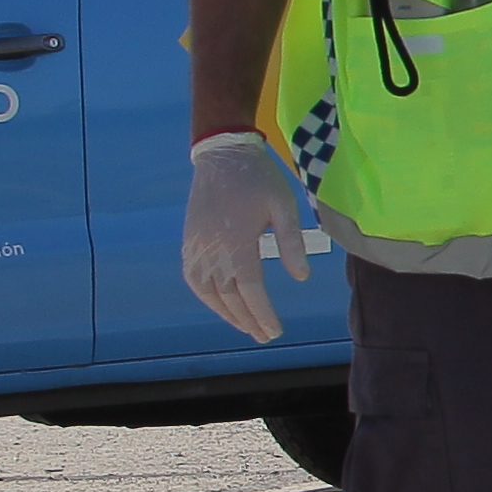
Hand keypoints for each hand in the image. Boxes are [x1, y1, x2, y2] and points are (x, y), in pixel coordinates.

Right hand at [182, 129, 318, 341]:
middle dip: (248, 320)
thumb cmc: (258, 179)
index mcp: (238, 243)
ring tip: (246, 327)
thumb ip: (291, 241)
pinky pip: (194, 279)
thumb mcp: (283, 205)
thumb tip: (301, 277)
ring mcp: (197, 248)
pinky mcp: (189, 243)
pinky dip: (206, 297)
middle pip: (230, 297)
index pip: (251, 290)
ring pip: (209, 293)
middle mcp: (213, 251)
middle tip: (264, 336)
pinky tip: (220, 305)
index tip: (275, 331)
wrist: (222, 156)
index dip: (263, 314)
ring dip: (227, 313)